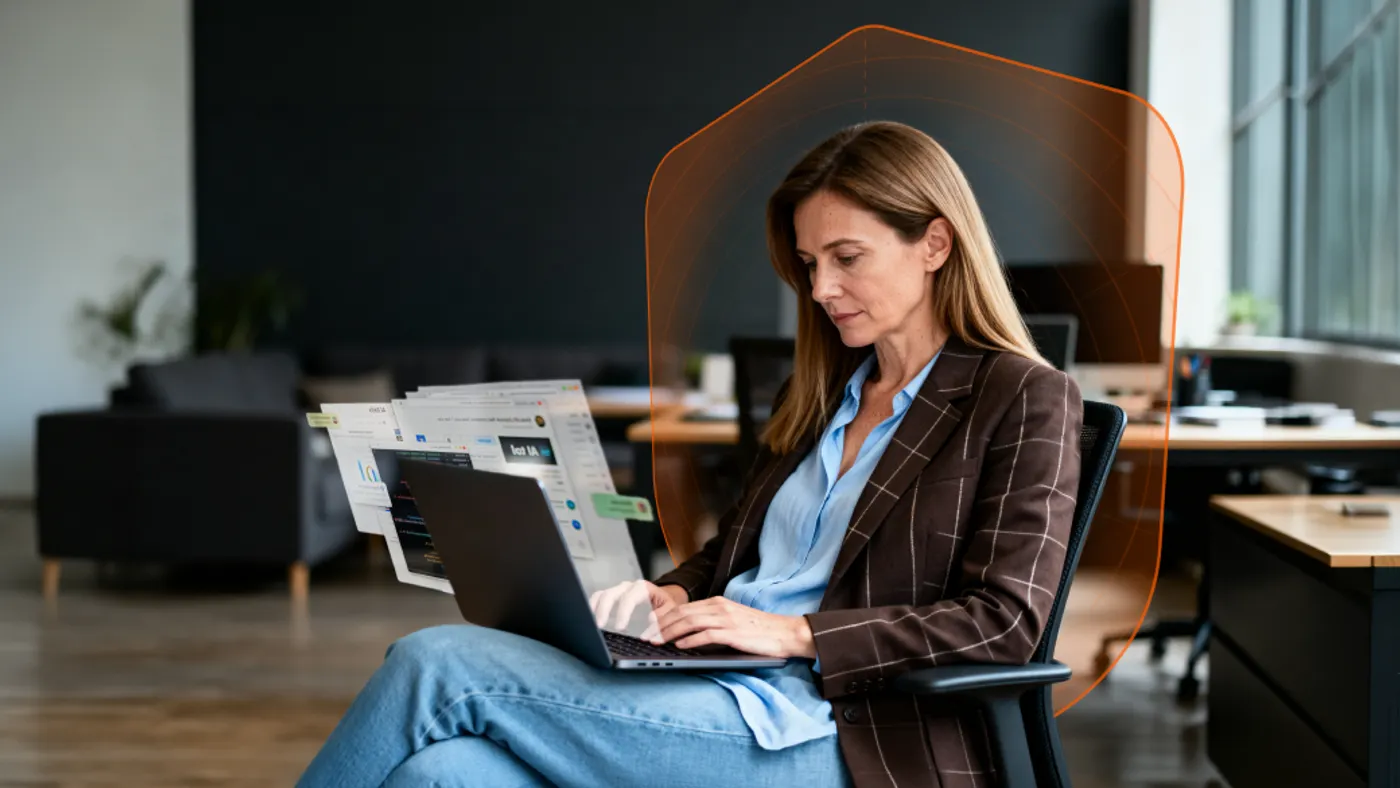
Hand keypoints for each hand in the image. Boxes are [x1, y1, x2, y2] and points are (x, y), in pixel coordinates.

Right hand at [589, 580, 687, 633]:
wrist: (664, 598)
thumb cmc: (666, 604)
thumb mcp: (671, 610)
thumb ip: (663, 617)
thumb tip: (650, 622)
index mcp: (642, 588)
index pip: (629, 597)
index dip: (623, 612)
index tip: (620, 627)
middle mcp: (628, 587)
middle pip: (611, 594)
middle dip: (604, 610)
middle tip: (601, 626)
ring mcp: (618, 591)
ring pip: (601, 595)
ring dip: (595, 609)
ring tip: (593, 624)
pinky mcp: (612, 598)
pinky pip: (598, 599)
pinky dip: (593, 608)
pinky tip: (592, 620)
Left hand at [652, 596, 815, 658]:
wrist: (785, 632)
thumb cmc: (759, 630)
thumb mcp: (732, 620)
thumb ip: (712, 623)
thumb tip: (687, 634)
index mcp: (718, 602)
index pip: (684, 608)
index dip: (663, 617)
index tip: (648, 626)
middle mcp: (719, 607)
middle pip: (682, 613)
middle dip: (660, 625)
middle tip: (645, 636)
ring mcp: (727, 619)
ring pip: (690, 622)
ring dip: (670, 632)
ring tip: (656, 641)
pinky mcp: (734, 633)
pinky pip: (706, 635)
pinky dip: (690, 640)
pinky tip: (679, 646)